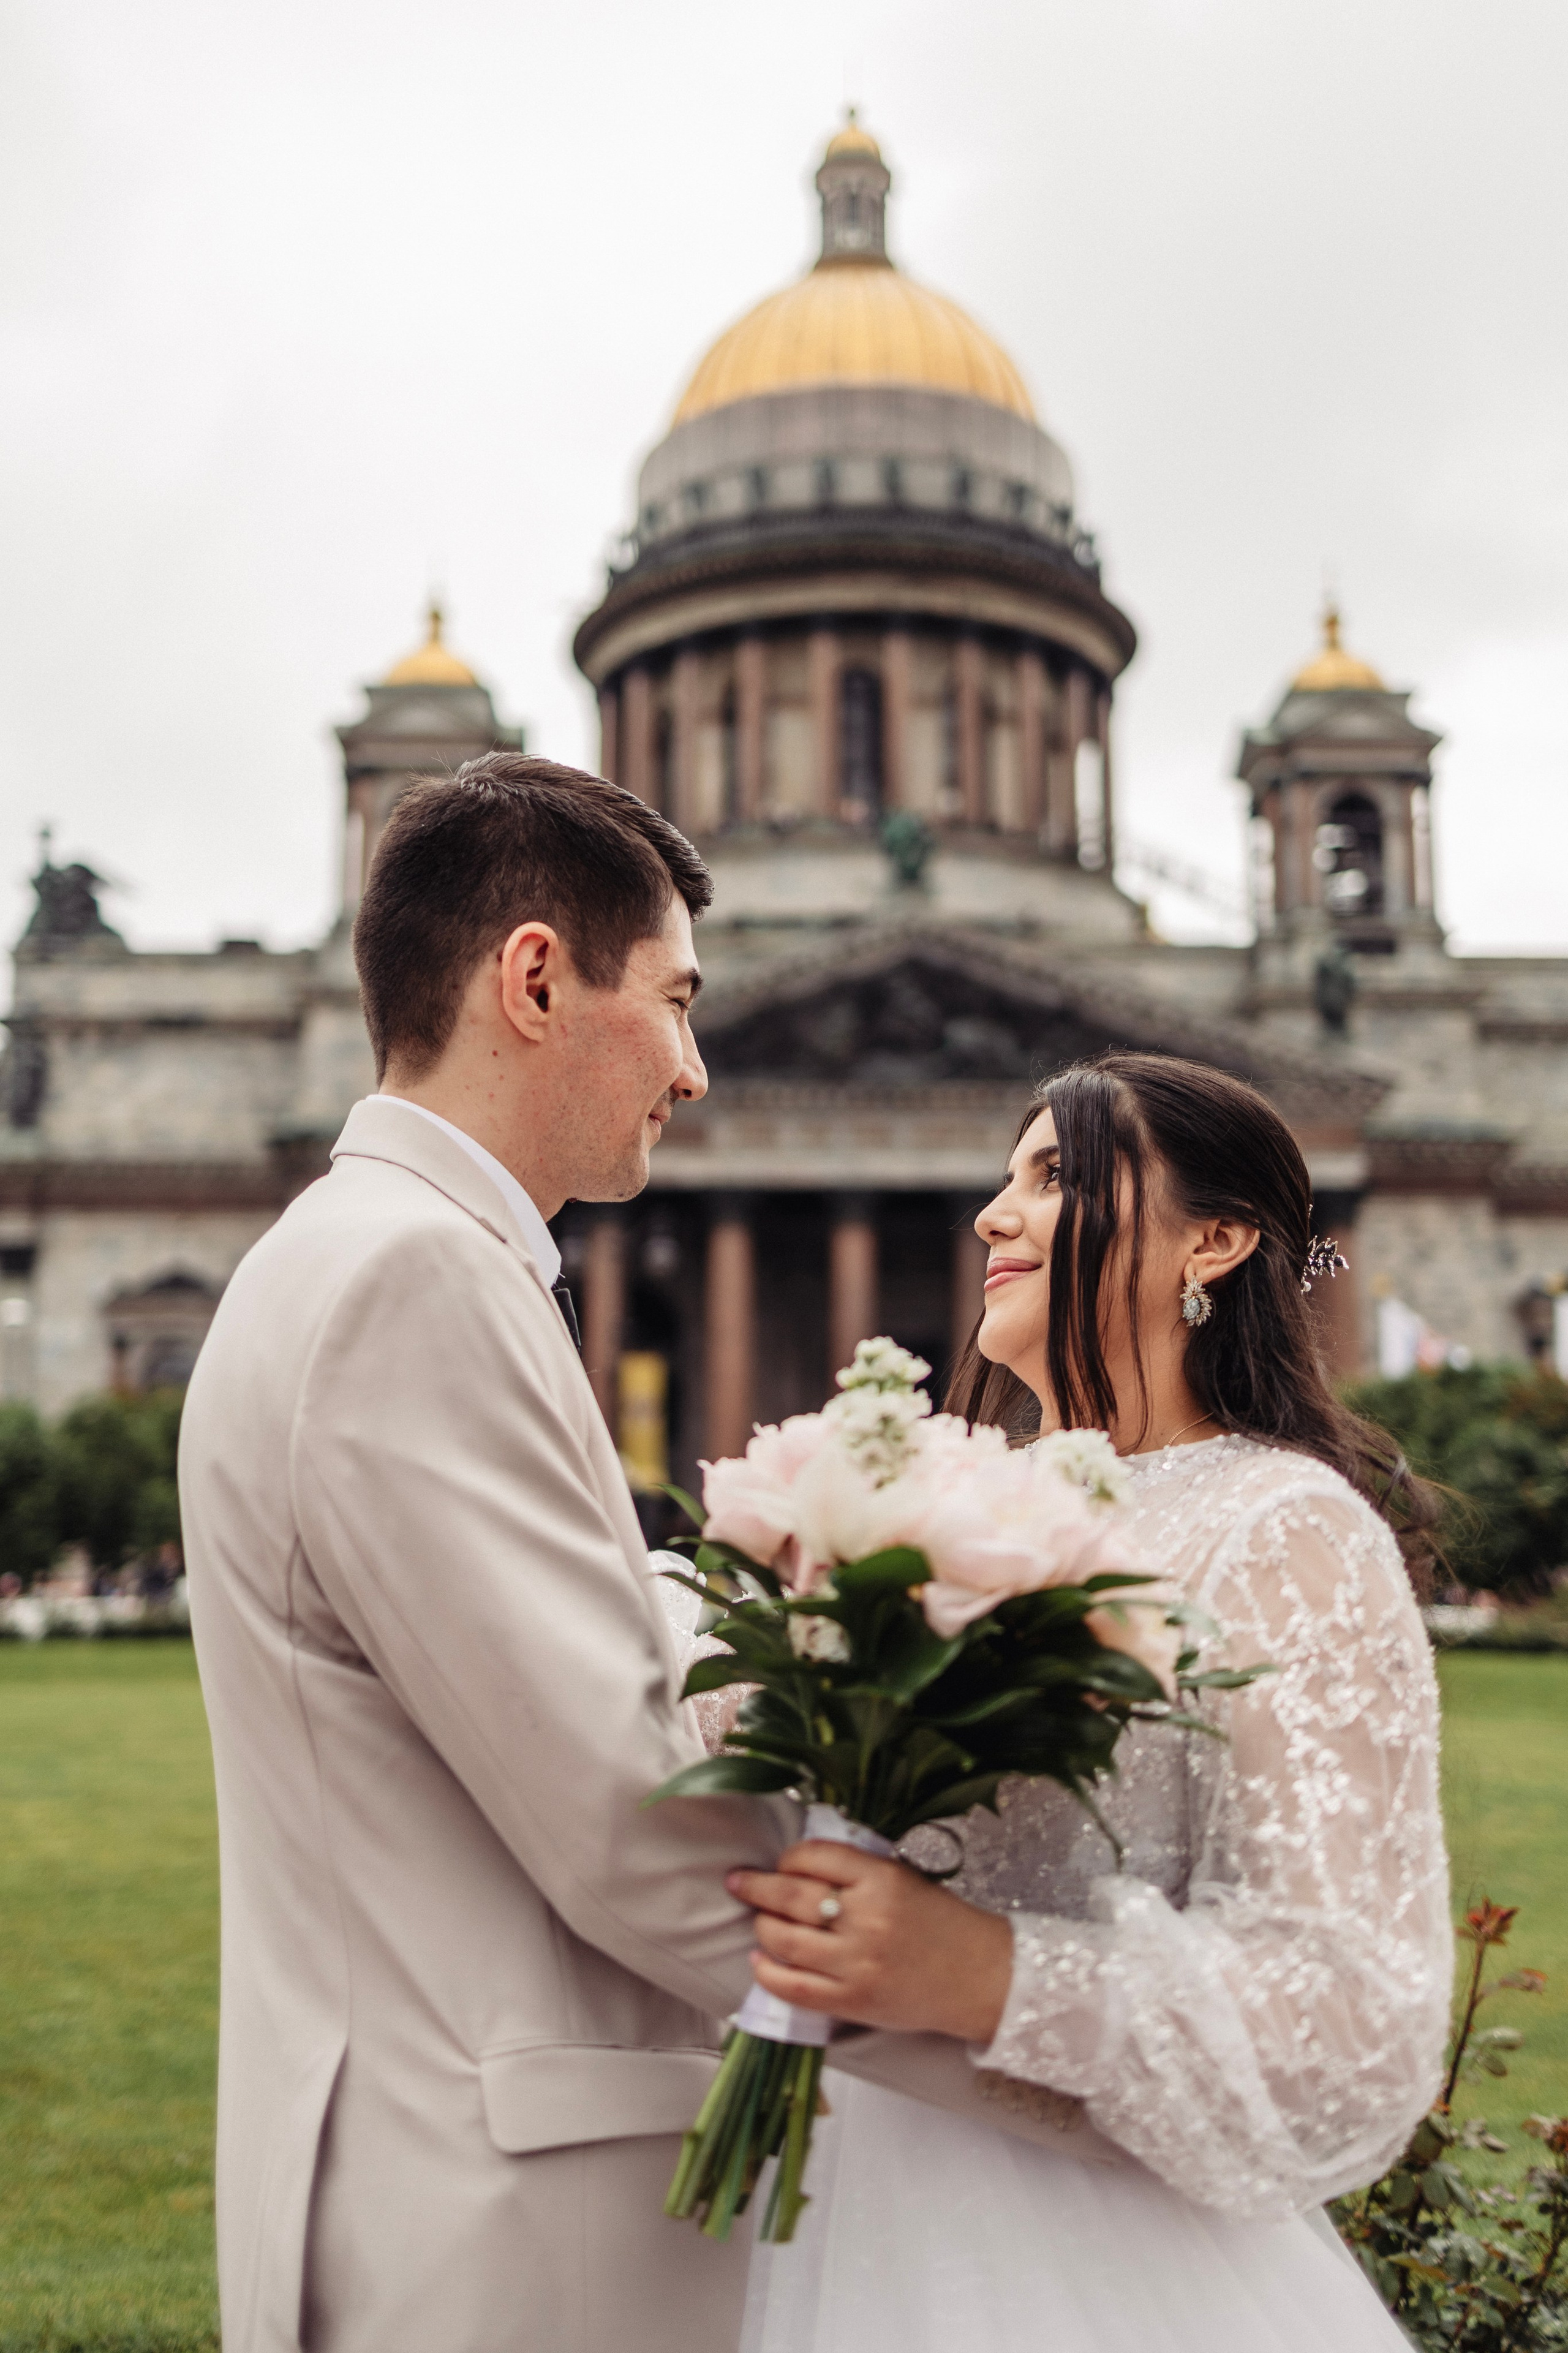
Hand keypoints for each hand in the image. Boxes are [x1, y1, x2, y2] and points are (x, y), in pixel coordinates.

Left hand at [726, 1840, 1013, 2044]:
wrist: (980, 1977)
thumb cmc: (941, 1923)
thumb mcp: (904, 1879)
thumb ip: (857, 1870)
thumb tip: (801, 1864)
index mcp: (882, 1879)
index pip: (814, 1855)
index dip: (788, 1858)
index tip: (781, 1863)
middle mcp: (866, 1919)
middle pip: (790, 1895)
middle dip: (755, 1886)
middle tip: (739, 1882)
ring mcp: (856, 1964)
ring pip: (783, 1939)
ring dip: (762, 1926)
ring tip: (760, 1921)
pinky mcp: (852, 2002)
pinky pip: (793, 1987)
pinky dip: (767, 1972)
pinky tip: (760, 1961)